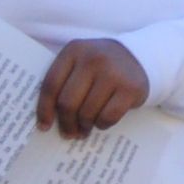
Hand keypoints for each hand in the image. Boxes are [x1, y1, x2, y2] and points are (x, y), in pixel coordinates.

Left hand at [36, 34, 150, 136]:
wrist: (140, 56)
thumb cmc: (102, 65)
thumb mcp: (80, 61)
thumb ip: (64, 81)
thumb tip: (48, 118)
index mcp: (74, 50)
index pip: (51, 85)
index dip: (44, 109)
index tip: (44, 126)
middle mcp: (92, 59)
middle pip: (68, 102)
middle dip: (66, 123)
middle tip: (68, 133)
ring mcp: (112, 73)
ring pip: (87, 113)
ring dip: (84, 126)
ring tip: (85, 127)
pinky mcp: (130, 89)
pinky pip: (107, 117)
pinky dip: (102, 125)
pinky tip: (101, 122)